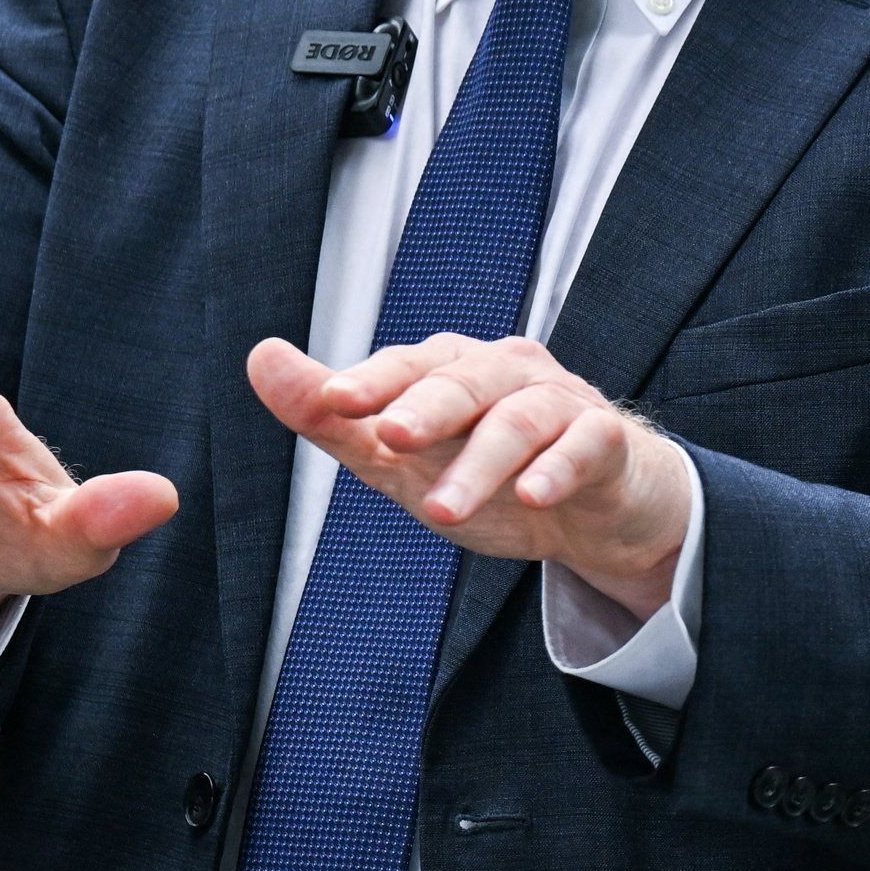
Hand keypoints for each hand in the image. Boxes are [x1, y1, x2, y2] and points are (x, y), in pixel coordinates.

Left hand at [250, 333, 688, 618]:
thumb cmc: (492, 474)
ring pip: (520, 420)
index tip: (333, 400)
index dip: (373, 380)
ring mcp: (562, 402)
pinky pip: (586, 445)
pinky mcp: (608, 440)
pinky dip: (558, 469)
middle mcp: (508, 372)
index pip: (407, 364)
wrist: (595, 511)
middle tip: (392, 438)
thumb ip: (333, 420)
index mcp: (453, 368)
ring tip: (444, 510)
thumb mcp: (403, 459)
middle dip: (426, 407)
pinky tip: (533, 495)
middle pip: (464, 381)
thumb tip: (261, 359)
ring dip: (481, 465)